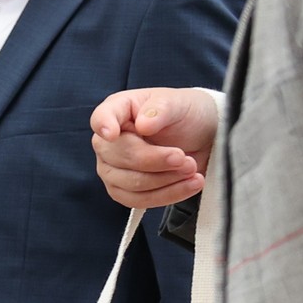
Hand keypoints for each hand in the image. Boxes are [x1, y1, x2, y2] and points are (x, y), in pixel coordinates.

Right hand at [91, 88, 220, 209]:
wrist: (202, 135)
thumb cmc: (186, 114)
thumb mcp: (179, 103)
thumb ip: (161, 109)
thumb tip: (144, 125)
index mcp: (117, 111)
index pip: (101, 118)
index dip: (104, 126)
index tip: (112, 133)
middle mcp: (108, 142)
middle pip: (119, 158)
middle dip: (155, 161)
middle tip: (184, 158)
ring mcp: (112, 169)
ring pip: (130, 183)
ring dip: (165, 180)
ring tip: (191, 169)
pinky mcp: (124, 190)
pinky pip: (138, 200)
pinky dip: (167, 194)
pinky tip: (188, 184)